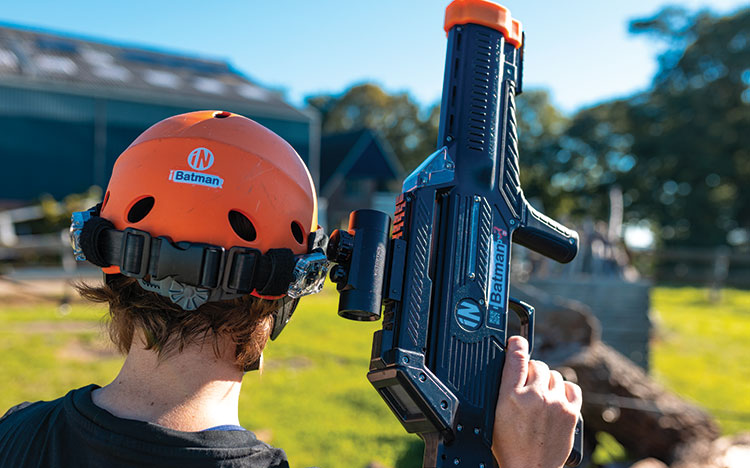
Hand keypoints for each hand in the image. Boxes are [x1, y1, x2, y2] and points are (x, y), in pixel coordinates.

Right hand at [492, 336, 581, 467]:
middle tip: (526, 388)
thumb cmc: (509, 445)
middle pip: (537, 364)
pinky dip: (563, 389)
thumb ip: (503, 385)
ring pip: (554, 375)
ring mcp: (555, 404)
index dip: (516, 344)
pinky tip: (556, 398)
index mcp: (510, 395)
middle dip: (531, 372)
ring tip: (540, 397)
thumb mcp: (495, 412)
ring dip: (547, 381)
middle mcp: (534, 396)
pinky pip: (571, 387)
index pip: (516, 357)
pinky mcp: (571, 413)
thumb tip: (511, 359)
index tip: (516, 341)